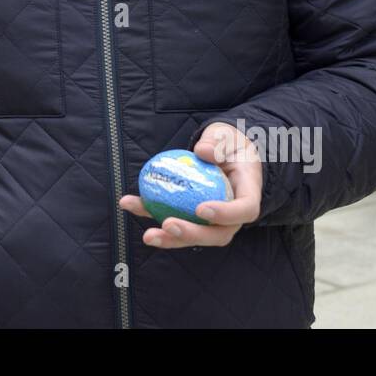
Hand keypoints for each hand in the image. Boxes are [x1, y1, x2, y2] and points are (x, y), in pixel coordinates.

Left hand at [118, 122, 263, 248]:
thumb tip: (202, 151)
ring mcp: (211, 221)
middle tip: (168, 225)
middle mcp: (232, 215)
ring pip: (193, 236)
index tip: (201, 209)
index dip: (225, 214)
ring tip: (147, 235)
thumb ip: (218, 143)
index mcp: (248, 194)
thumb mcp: (228, 136)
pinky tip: (128, 203)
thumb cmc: (230, 144)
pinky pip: (171, 218)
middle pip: (217, 234)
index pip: (244, 210)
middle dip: (191, 235)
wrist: (225, 153)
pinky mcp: (189, 216)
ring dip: (169, 238)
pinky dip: (149, 212)